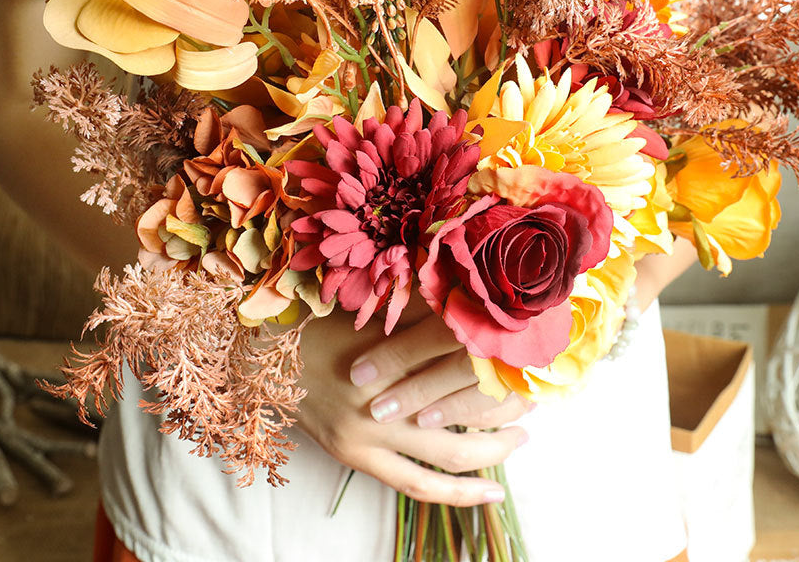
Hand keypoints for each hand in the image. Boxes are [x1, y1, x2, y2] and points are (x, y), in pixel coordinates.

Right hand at [295, 303, 528, 505]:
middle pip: (467, 407)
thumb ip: (425, 310)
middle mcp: (386, 393)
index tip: (526, 359)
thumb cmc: (324, 321)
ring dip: (494, 451)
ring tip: (520, 440)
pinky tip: (490, 493)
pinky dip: (458, 494)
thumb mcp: (377, 308)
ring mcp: (370, 432)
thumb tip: (477, 304)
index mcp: (393, 348)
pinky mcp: (357, 457)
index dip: (500, 363)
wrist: (265, 355)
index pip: (464, 361)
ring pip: (451, 454)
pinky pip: (419, 486)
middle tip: (533, 400)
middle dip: (506, 407)